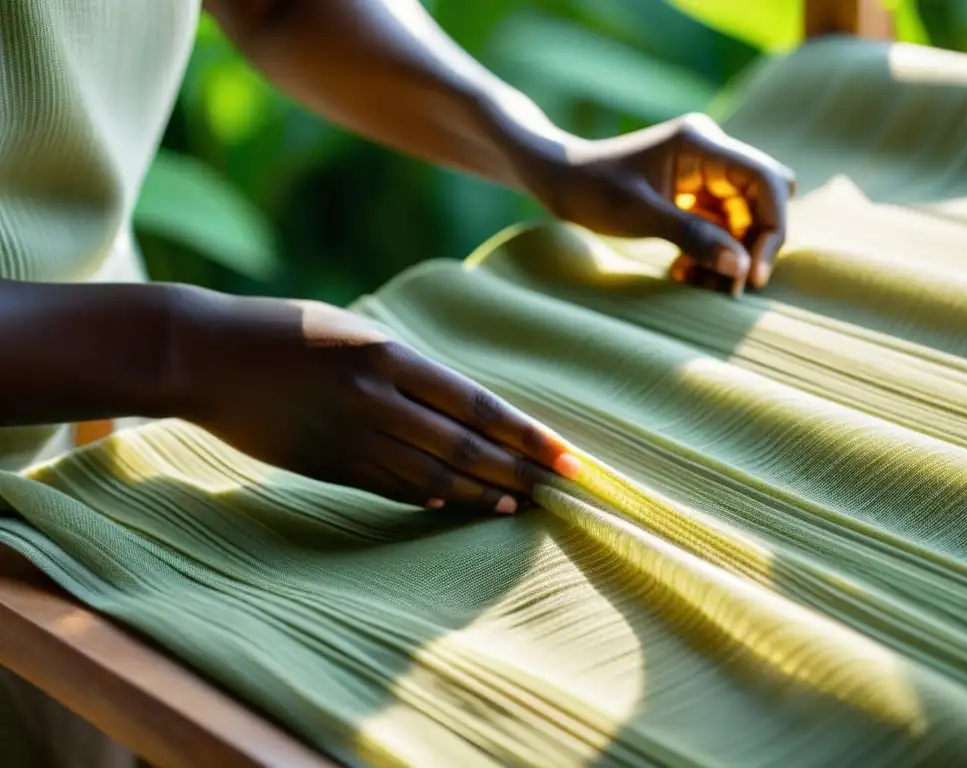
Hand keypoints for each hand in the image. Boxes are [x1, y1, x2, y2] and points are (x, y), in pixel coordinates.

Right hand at [174, 292, 577, 512]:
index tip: (565, 455)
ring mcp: (349, 435)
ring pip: (431, 474)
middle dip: (518, 470)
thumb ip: (402, 370)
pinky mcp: (325, 463)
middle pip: (464, 446)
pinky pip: (388, 487)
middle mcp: (376, 397)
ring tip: (518, 504)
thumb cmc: (282, 331)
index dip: (526, 434)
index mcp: (388, 354)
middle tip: (560, 491)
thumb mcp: (351, 332)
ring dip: (480, 492)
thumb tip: (454, 410)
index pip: (477, 404)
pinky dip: (428, 498)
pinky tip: (457, 506)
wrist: (203, 354)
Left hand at [518, 114, 795, 292]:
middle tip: (733, 287)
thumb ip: (691, 236)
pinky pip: (719, 228)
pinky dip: (710, 253)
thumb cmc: (589, 189)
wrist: (556, 179)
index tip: (754, 273)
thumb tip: (741, 266)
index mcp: (701, 144)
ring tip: (703, 286)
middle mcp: (710, 154)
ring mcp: (702, 175)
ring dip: (730, 255)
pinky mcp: (691, 196)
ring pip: (742, 220)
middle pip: (763, 200)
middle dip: (755, 244)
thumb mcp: (636, 215)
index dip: (772, 227)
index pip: (765, 180)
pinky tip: (683, 274)